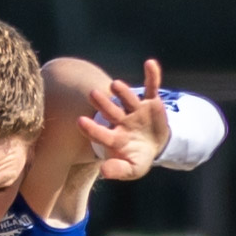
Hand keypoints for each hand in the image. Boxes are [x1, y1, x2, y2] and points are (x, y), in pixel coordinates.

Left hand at [77, 58, 170, 180]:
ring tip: (115, 84)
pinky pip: (151, 87)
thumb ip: (119, 170)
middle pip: (110, 111)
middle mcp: (121, 121)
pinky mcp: (150, 102)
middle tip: (93, 94)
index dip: (91, 128)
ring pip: (127, 99)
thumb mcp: (132, 169)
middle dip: (103, 104)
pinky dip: (152, 76)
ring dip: (122, 91)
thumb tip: (104, 171)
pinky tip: (150, 63)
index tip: (79, 121)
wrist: (156, 146)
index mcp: (114, 138)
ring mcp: (135, 110)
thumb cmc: (138, 159)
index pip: (100, 133)